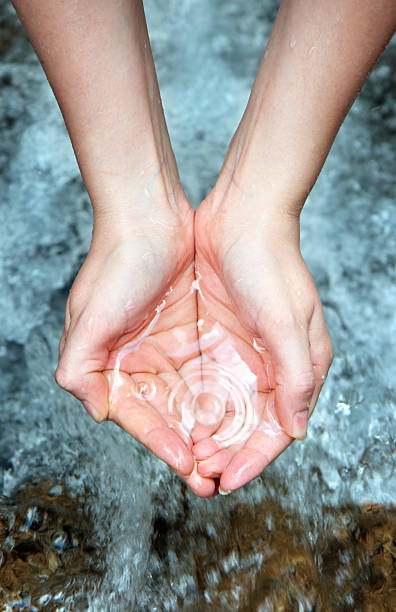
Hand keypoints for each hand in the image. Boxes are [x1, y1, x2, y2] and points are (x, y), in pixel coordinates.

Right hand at [55, 201, 217, 496]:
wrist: (150, 215)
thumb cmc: (116, 262)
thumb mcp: (88, 317)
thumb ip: (80, 369)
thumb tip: (96, 412)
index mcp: (110, 365)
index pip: (138, 417)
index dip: (161, 444)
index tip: (188, 466)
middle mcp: (138, 361)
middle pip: (166, 416)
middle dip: (188, 447)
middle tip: (214, 476)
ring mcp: (166, 347)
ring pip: (189, 399)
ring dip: (206, 428)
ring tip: (230, 454)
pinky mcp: (191, 331)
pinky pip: (206, 372)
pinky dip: (218, 395)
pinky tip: (235, 413)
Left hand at [192, 182, 332, 492]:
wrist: (241, 217)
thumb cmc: (272, 265)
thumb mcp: (287, 322)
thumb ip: (294, 378)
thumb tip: (296, 429)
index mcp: (297, 366)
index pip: (277, 427)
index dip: (253, 458)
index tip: (227, 480)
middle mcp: (272, 365)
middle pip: (249, 424)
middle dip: (228, 452)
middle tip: (201, 474)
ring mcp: (243, 352)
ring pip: (226, 407)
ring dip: (209, 433)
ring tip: (187, 454)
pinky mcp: (218, 337)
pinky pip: (207, 381)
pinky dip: (195, 404)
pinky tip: (178, 417)